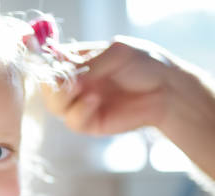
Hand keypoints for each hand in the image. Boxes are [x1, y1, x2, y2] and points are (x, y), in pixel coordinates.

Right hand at [42, 36, 176, 135]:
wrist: (167, 91)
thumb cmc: (145, 65)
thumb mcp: (117, 54)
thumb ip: (89, 64)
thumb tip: (62, 76)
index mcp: (78, 60)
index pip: (50, 63)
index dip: (47, 65)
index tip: (55, 66)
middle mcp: (75, 82)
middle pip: (47, 87)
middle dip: (53, 85)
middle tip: (67, 81)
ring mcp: (80, 104)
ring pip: (55, 106)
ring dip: (62, 98)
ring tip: (80, 89)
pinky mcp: (89, 123)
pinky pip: (73, 121)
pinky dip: (79, 111)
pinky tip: (94, 101)